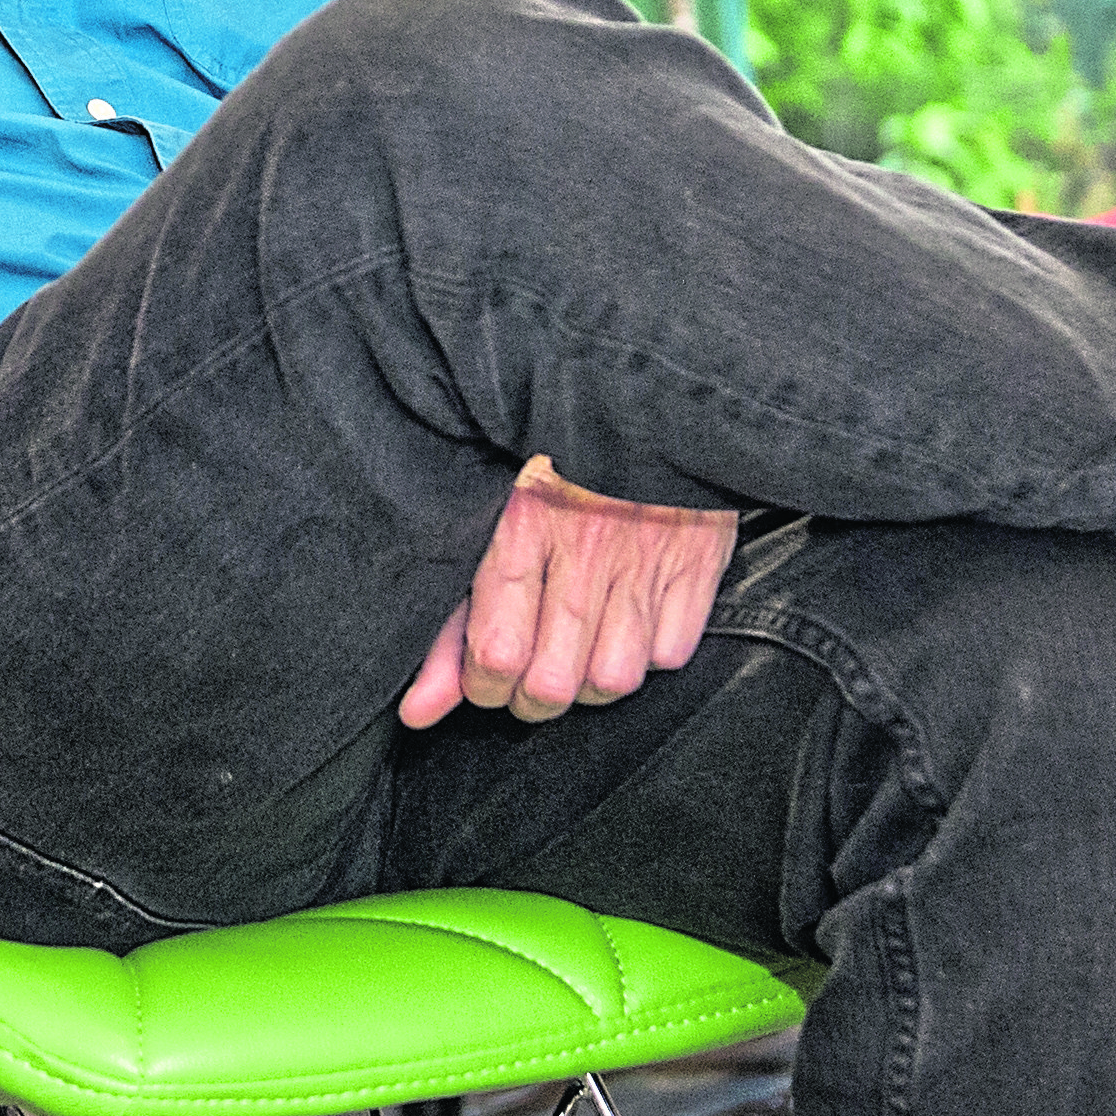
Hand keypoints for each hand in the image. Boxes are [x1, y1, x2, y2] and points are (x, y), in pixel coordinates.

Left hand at [400, 455, 738, 729]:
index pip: (498, 655)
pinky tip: (628, 619)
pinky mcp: (697, 565)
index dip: (483, 684)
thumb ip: (450, 627)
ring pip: (614, 680)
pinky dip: (648, 652)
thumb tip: (418, 713)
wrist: (640, 402)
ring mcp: (647, 558)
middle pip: (555, 685)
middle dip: (532, 696)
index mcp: (521, 527)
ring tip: (579, 646)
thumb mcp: (484, 535)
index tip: (485, 669)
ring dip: (590, 680)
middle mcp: (586, 546)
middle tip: (529, 669)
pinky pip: (670, 654)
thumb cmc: (547, 472)